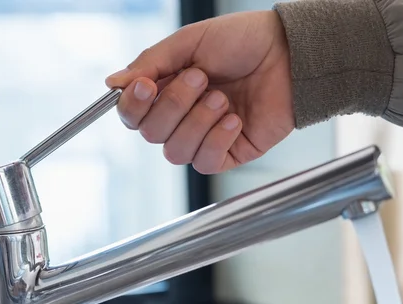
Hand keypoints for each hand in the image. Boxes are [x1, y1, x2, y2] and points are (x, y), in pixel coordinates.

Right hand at [105, 10, 293, 173]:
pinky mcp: (229, 154)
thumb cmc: (243, 42)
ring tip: (223, 99)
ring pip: (175, 152)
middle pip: (151, 134)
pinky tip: (235, 120)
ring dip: (198, 122)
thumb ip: (150, 63)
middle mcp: (182, 117)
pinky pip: (206, 163)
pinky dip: (217, 140)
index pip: (132, 115)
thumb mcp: (190, 42)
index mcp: (167, 91)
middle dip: (175, 104)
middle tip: (202, 78)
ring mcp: (204, 137)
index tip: (148, 85)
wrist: (289, 54)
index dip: (134, 106)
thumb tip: (113, 84)